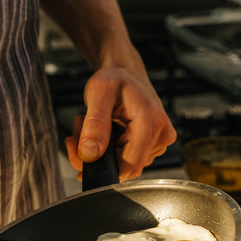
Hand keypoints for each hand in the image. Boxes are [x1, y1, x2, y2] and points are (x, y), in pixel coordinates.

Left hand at [64, 65, 175, 180]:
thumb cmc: (115, 78)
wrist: (126, 72)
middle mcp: (161, 135)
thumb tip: (90, 154)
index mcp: (151, 122)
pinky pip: (127, 159)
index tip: (81, 153)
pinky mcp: (153, 145)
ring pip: (123, 165)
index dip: (102, 167)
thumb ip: (94, 124)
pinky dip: (109, 150)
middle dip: (96, 156)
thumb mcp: (99, 92)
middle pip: (124, 168)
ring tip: (91, 127)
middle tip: (80, 132)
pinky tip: (103, 133)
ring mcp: (159, 142)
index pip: (129, 166)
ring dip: (101, 152)